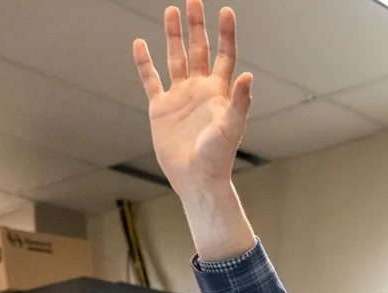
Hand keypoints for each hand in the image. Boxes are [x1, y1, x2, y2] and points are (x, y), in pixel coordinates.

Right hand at [133, 0, 251, 195]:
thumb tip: (247, 76)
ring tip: (171, 11)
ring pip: (176, 58)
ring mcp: (180, 97)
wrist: (196, 180)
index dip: (225, 34)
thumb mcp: (231, 129)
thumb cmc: (218, 158)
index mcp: (219, 92)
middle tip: (193, 0)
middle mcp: (199, 90)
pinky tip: (140, 44)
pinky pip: (151, 79)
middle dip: (196, 26)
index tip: (226, 11)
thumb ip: (239, 102)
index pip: (224, 55)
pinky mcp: (161, 108)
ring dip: (173, 36)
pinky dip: (144, 62)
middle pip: (199, 49)